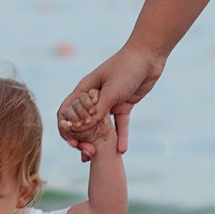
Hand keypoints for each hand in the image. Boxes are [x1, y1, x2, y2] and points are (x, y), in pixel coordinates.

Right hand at [57, 43, 167, 157]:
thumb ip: (97, 111)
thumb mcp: (110, 91)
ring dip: (99, 141)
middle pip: (82, 122)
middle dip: (82, 139)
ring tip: (100, 156)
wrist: (149, 57)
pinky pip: (120, 124)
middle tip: (87, 153)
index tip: (72, 142)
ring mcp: (108, 101)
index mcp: (84, 89)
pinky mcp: (123, 105)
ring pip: (100, 126)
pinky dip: (121, 136)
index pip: (67, 111)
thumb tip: (80, 129)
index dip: (65, 128)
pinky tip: (122, 150)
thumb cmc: (126, 68)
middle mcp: (93, 97)